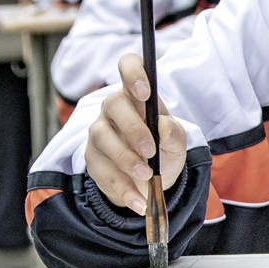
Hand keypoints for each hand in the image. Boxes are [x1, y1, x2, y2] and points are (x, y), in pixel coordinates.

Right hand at [84, 53, 186, 213]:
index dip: (133, 73)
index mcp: (137, 95)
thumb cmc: (163, 150)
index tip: (145, 93)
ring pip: (103, 138)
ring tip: (146, 177)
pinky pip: (101, 170)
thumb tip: (163, 126)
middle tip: (150, 151)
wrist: (151, 182)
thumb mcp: (177, 143)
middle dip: (133, 128)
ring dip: (126, 160)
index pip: (128, 66)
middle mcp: (113, 109)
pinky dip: (122, 188)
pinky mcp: (92, 159)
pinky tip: (139, 200)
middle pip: (114, 103)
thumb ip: (174, 134)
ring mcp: (99, 132)